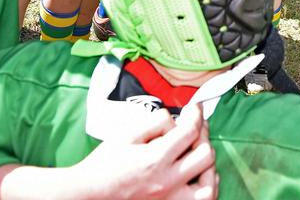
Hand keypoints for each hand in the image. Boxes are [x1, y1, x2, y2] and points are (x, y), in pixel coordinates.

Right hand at [84, 105, 216, 199]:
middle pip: (205, 154)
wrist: (90, 194)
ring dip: (209, 164)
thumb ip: (155, 123)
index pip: (190, 131)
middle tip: (197, 126)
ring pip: (209, 183)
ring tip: (200, 151)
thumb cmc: (105, 165)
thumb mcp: (127, 135)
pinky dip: (208, 186)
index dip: (196, 114)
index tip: (196, 107)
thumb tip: (176, 119)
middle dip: (204, 135)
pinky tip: (201, 175)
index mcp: (155, 159)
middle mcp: (167, 181)